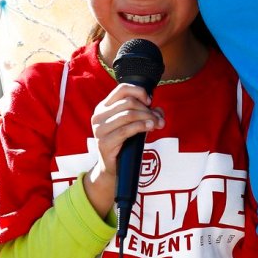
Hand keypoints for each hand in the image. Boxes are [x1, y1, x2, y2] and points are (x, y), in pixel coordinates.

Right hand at [83, 83, 164, 216]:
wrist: (114, 168)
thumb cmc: (124, 143)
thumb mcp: (135, 124)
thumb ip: (147, 113)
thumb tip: (159, 110)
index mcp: (103, 107)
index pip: (122, 89)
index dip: (139, 92)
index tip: (150, 102)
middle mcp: (98, 116)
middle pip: (128, 102)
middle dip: (147, 109)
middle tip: (158, 119)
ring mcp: (99, 130)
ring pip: (128, 114)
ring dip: (147, 118)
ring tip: (157, 124)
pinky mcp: (104, 143)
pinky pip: (126, 130)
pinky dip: (141, 126)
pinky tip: (150, 128)